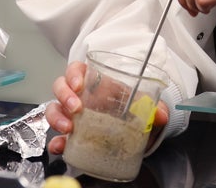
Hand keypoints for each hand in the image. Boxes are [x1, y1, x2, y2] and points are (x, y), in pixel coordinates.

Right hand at [45, 60, 170, 155]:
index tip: (79, 83)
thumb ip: (154, 108)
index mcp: (96, 83)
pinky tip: (61, 146)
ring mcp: (73, 115)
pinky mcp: (72, 135)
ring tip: (68, 128)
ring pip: (54, 108)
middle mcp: (81, 96)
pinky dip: (56, 141)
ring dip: (57, 117)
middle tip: (76, 108)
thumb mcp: (143, 105)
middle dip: (64, 95)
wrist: (133, 133)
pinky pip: (58, 136)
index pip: (77, 70)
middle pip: (61, 87)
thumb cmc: (131, 110)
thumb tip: (161, 114)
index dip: (73, 73)